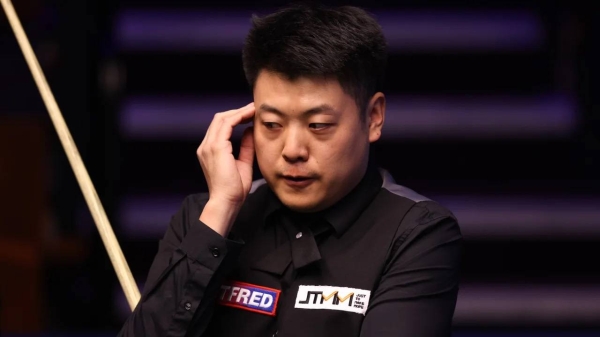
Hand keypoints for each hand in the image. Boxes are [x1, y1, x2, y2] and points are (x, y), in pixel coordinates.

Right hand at [196, 103, 254, 235]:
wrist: (226, 202)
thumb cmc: (234, 189)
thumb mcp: (243, 163)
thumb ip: (245, 147)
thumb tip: (249, 131)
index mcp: (210, 151)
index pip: (220, 127)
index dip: (235, 118)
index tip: (251, 115)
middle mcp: (206, 146)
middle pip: (219, 119)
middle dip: (237, 111)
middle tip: (254, 108)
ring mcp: (208, 146)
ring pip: (222, 118)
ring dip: (239, 111)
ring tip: (254, 109)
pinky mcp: (216, 147)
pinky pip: (226, 124)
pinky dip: (239, 117)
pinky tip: (250, 115)